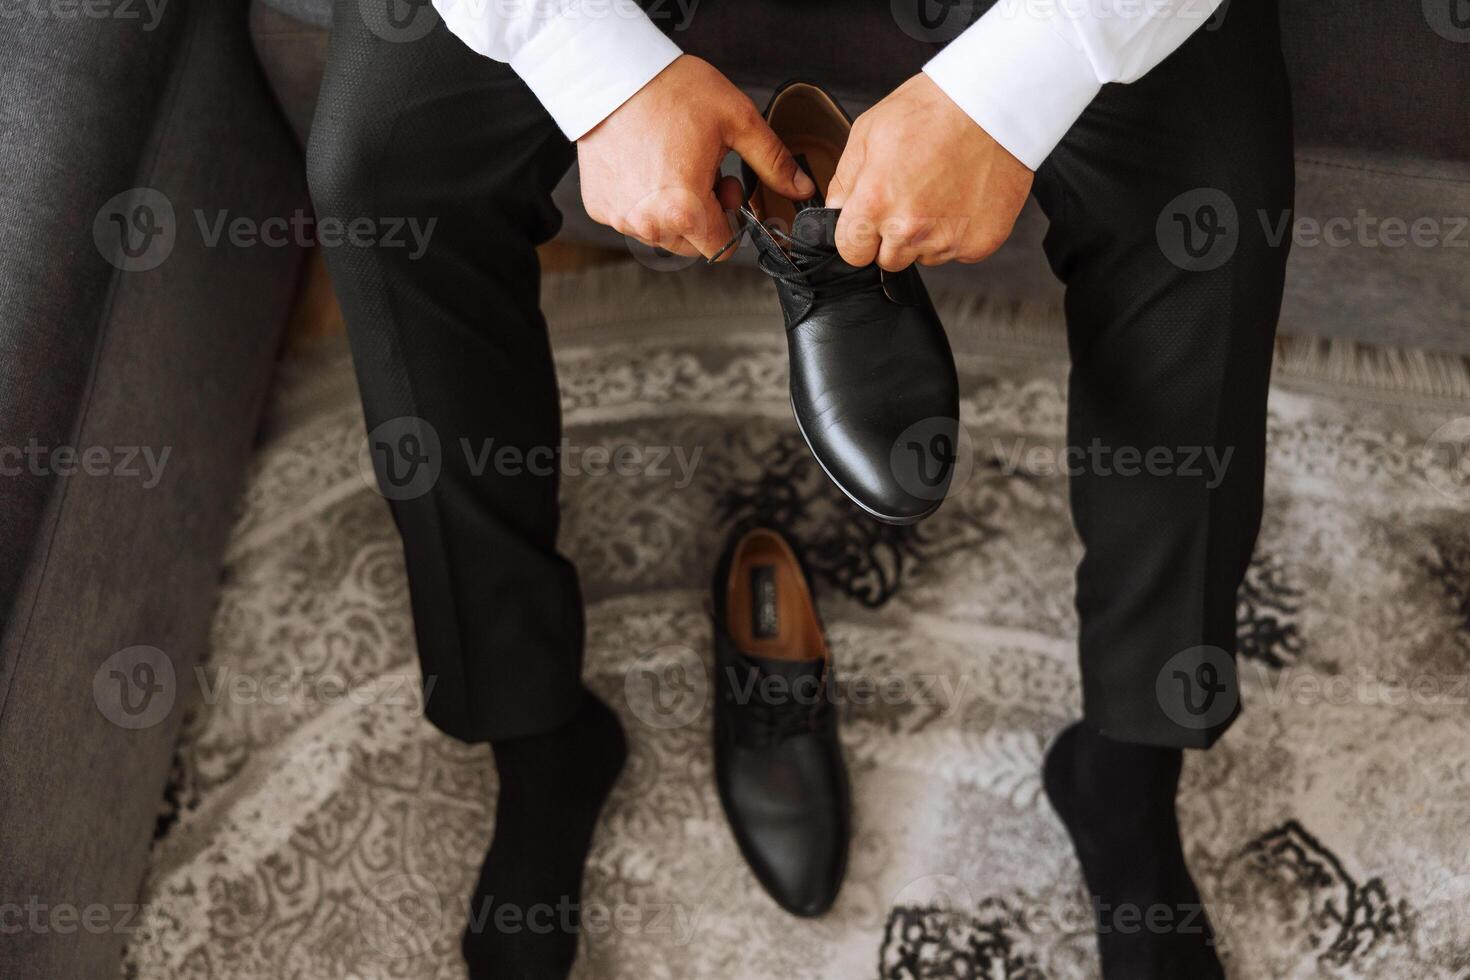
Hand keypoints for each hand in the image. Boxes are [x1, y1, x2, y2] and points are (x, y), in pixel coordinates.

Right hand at [577, 55, 814, 259]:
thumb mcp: (737, 121)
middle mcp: (648, 223)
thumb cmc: (671, 91)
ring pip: (661, 234)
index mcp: (685, 210)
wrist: (613, 73)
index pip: (721, 249)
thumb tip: (801, 188)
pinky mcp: (599, 207)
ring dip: (672, 210)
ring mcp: (619, 217)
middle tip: (701, 170)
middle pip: (692, 245)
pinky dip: (642, 201)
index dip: (731, 220)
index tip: (726, 189)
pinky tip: (645, 165)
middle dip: (703, 216)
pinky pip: (631, 218)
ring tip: (671, 164)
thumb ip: (773, 162)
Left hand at [827, 74, 1032, 270]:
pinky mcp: (980, 244)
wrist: (995, 104)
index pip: (851, 252)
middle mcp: (910, 230)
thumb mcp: (868, 132)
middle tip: (911, 194)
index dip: (857, 236)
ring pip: (925, 256)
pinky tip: (964, 196)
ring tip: (941, 190)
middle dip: (891, 236)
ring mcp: (948, 240)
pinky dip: (959, 231)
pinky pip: (958, 251)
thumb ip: (845, 181)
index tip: (868, 221)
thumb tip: (836, 212)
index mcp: (876, 204)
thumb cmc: (933, 109)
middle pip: (888, 259)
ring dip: (927, 235)